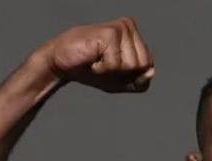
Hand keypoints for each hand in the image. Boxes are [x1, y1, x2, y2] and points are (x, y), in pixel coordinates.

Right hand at [39, 17, 154, 92]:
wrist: (61, 66)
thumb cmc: (91, 70)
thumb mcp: (121, 81)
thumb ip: (140, 81)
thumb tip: (150, 72)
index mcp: (134, 35)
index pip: (148, 67)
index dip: (130, 76)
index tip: (112, 69)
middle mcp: (128, 27)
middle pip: (143, 66)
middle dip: (122, 74)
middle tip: (103, 64)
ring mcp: (119, 28)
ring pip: (131, 66)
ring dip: (110, 71)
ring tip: (97, 60)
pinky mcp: (109, 34)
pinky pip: (115, 65)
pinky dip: (101, 69)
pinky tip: (91, 58)